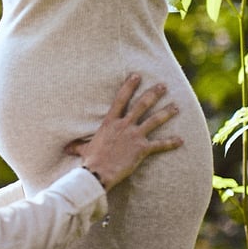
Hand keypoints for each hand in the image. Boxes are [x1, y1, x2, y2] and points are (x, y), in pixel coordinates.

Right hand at [66, 74, 181, 190]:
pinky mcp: (142, 149)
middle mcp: (124, 126)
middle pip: (141, 105)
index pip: (120, 99)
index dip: (129, 86)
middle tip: (163, 86)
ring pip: (154, 120)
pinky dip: (171, 143)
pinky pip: (160, 145)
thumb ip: (77, 146)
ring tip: (176, 107)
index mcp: (110, 122)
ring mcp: (134, 136)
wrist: (98, 173)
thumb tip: (66, 148)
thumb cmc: (90, 161)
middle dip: (153, 94)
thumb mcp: (83, 150)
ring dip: (166, 113)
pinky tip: (181, 140)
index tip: (137, 75)